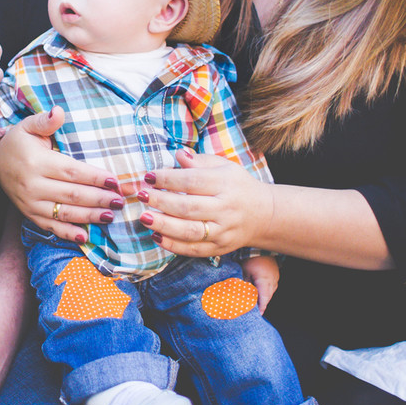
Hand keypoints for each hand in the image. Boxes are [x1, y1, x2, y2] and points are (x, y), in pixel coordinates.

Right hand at [0, 106, 124, 242]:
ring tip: (110, 215)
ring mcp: (30, 203)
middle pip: (72, 194)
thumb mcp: (28, 126)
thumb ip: (45, 120)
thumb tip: (58, 111)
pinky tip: (85, 236)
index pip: (71, 171)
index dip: (94, 177)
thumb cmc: (19, 142)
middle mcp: (32, 185)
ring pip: (64, 213)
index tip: (115, 181)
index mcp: (36, 162)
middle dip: (99, 198)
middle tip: (120, 200)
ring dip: (90, 216)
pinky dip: (68, 233)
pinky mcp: (29, 214)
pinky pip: (51, 227)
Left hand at [138, 148, 272, 257]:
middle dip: (161, 201)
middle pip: (188, 207)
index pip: (192, 181)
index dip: (168, 179)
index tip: (149, 176)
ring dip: (163, 225)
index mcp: (226, 184)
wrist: (264, 215)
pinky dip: (173, 245)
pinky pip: (193, 249)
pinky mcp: (219, 247)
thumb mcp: (224, 167)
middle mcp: (225, 208)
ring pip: (189, 231)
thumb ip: (200, 161)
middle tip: (141, 195)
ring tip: (144, 217)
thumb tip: (178, 155)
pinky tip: (156, 237)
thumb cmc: (237, 186)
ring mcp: (223, 230)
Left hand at [240, 255, 279, 313]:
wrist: (261, 249)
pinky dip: (268, 290)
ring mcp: (275, 278)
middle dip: (263, 304)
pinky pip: (272, 286)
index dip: (261, 307)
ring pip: (271, 292)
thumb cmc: (251, 260)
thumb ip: (246, 285)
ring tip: (258, 302)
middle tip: (257, 310)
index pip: (264, 298)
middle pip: (268, 297)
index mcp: (264, 282)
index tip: (259, 314)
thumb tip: (242, 294)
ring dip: (265, 297)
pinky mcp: (276, 275)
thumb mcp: (245, 273)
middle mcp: (272, 281)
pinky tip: (262, 291)